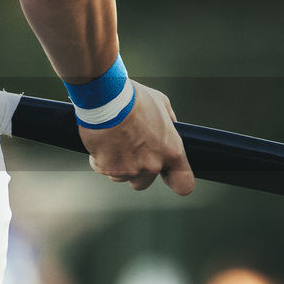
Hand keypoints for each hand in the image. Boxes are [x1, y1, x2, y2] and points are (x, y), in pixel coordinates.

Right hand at [79, 82, 194, 194]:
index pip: (183, 184)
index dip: (175, 181)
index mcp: (171, 151)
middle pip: (142, 183)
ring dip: (115, 163)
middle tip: (127, 150)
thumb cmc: (132, 98)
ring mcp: (130, 169)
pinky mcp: (108, 168)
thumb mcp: (161, 104)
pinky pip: (102, 168)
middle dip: (135, 170)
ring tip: (112, 140)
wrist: (106, 98)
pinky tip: (101, 140)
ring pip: (120, 176)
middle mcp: (152, 164)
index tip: (168, 176)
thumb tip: (169, 127)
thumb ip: (168, 122)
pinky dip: (99, 157)